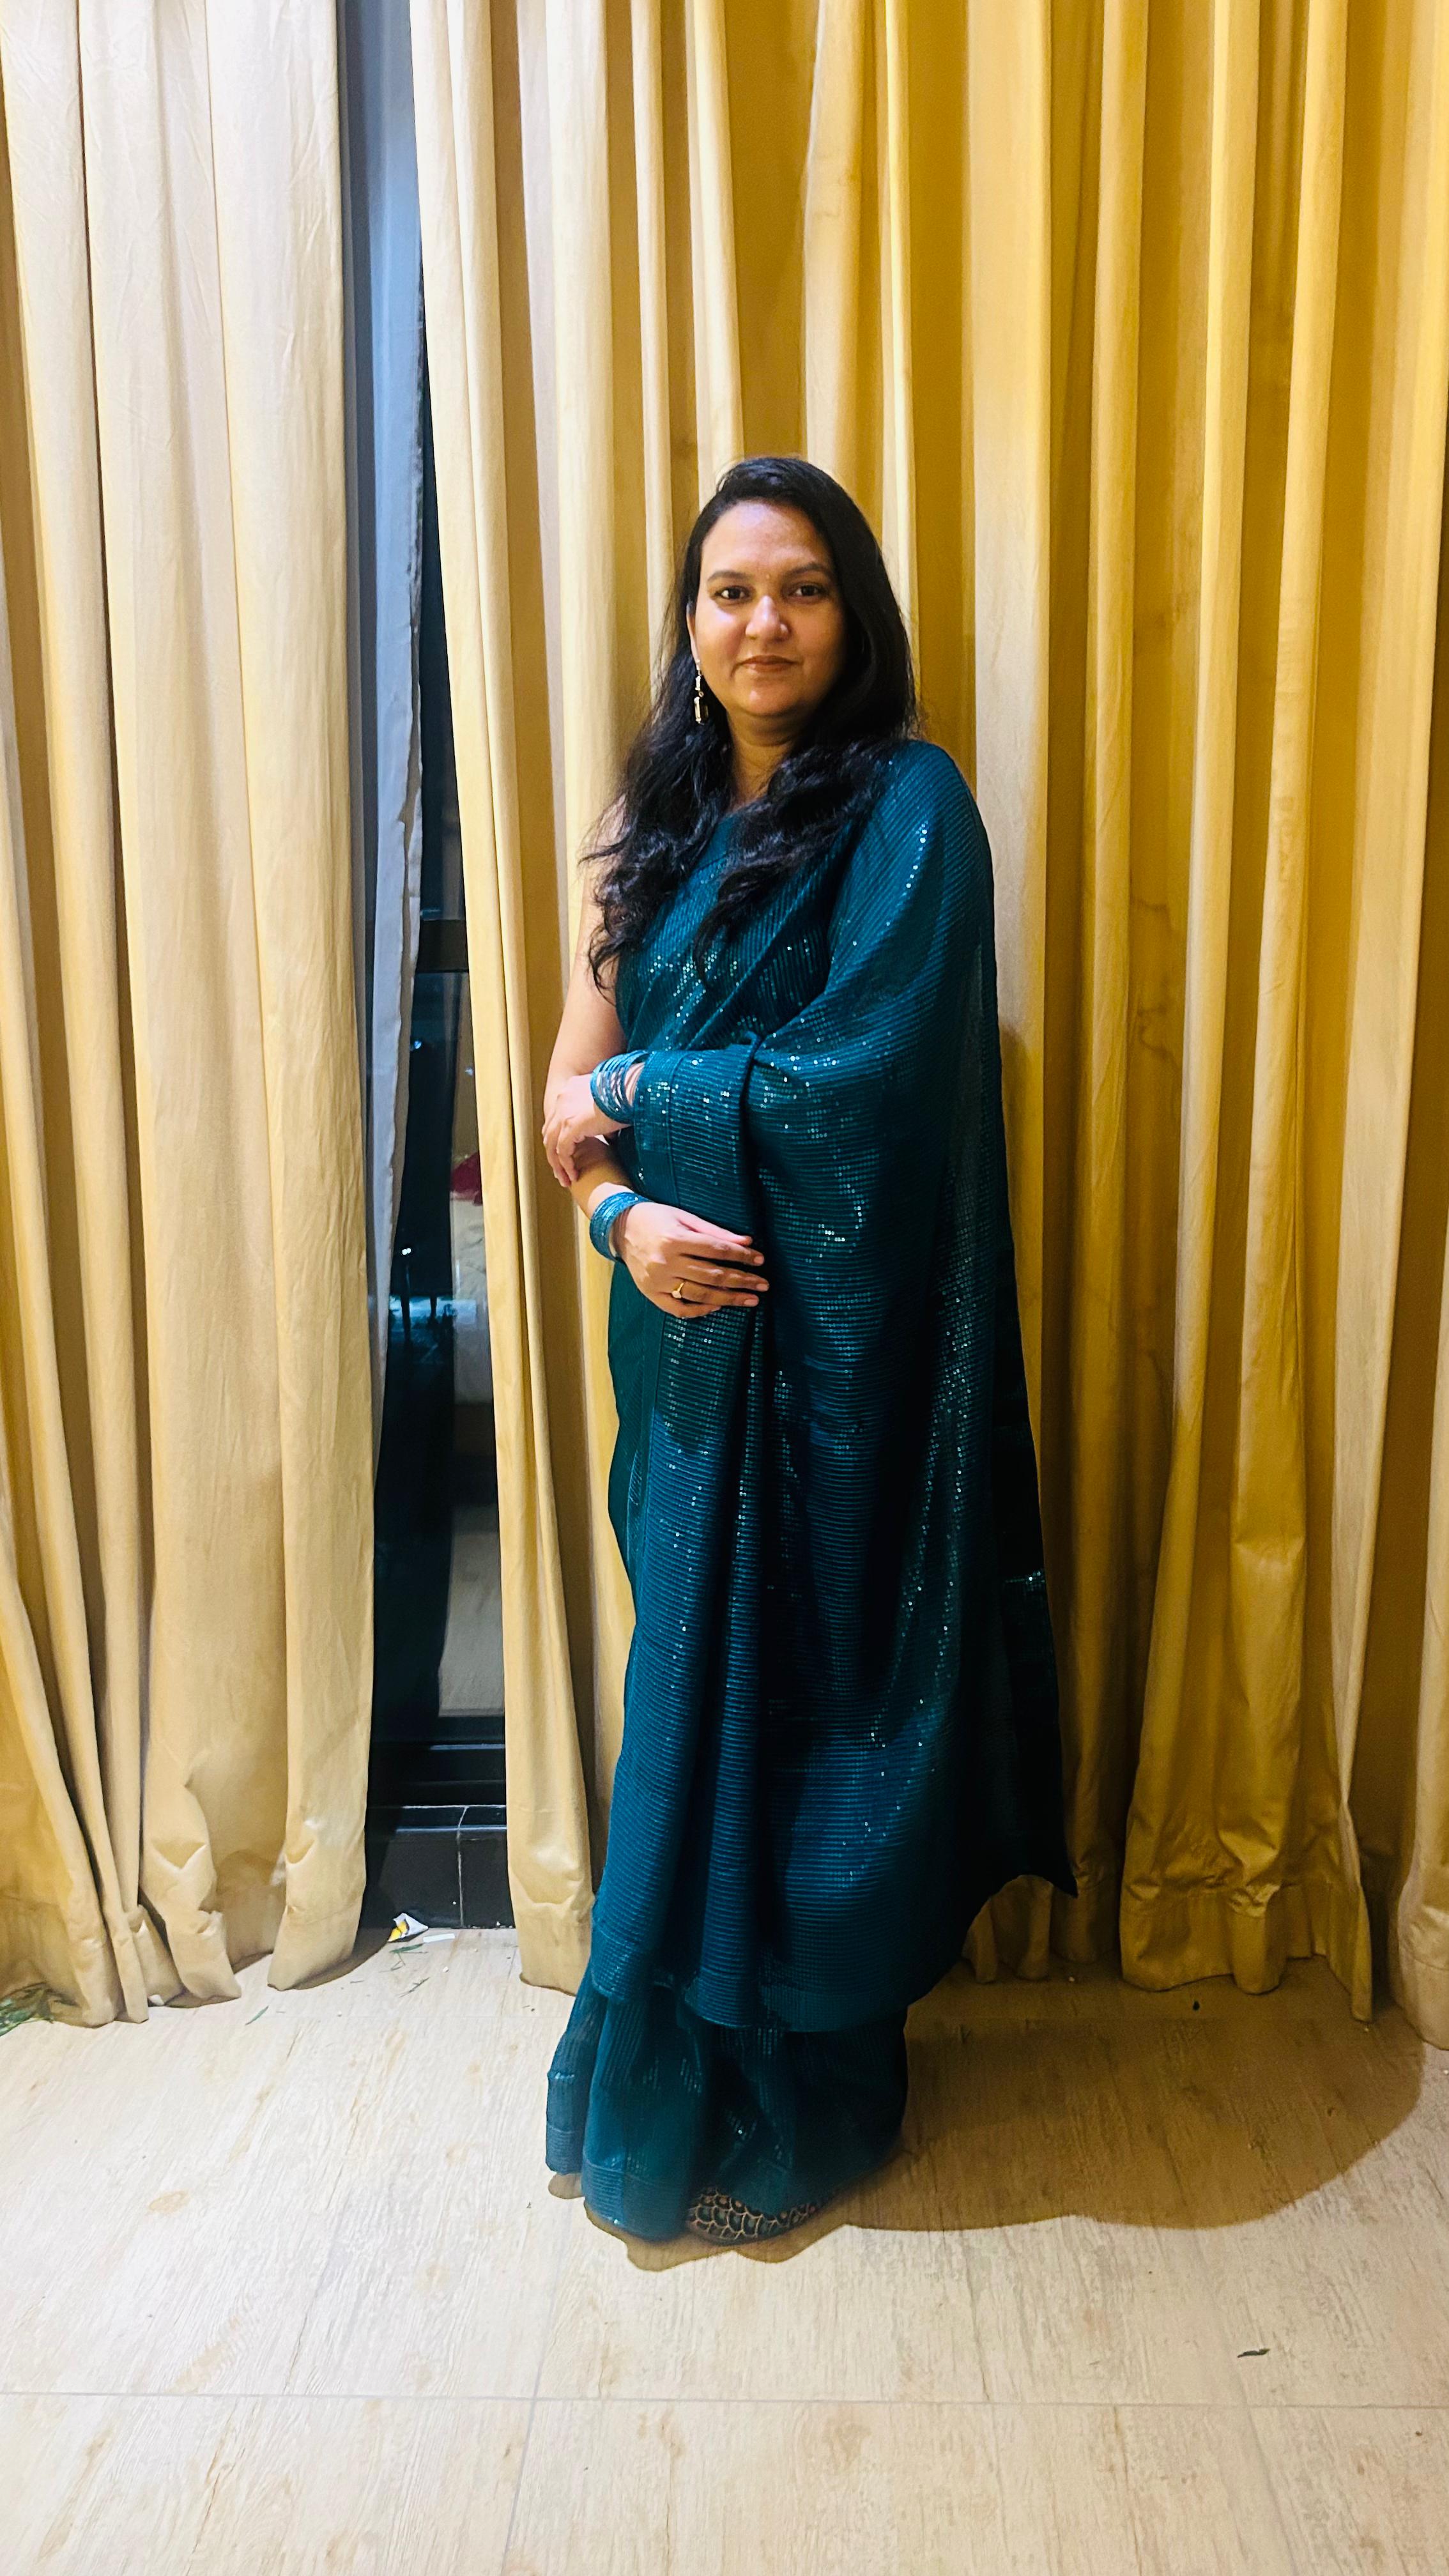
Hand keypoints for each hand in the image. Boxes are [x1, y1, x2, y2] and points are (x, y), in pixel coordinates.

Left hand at [542, 1070, 619, 1184]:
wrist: (630, 1089)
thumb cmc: (629, 1094)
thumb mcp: (610, 1103)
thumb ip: (604, 1116)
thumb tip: (609, 1137)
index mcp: (571, 1089)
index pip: (557, 1116)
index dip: (559, 1137)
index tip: (566, 1153)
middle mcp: (563, 1098)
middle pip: (550, 1131)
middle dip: (554, 1153)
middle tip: (561, 1170)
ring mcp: (564, 1112)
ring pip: (552, 1144)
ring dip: (557, 1164)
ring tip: (566, 1179)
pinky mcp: (570, 1125)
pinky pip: (562, 1151)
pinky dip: (566, 1165)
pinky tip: (574, 1175)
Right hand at [613, 1201, 768, 1317]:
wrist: (619, 1227)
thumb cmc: (655, 1218)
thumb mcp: (684, 1217)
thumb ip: (714, 1231)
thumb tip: (746, 1242)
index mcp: (674, 1239)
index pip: (716, 1250)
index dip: (741, 1256)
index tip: (760, 1261)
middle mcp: (665, 1262)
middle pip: (712, 1275)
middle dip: (741, 1280)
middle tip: (763, 1285)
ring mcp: (657, 1280)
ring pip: (699, 1294)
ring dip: (728, 1298)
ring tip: (749, 1300)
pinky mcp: (650, 1293)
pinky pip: (678, 1308)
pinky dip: (699, 1311)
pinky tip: (717, 1307)